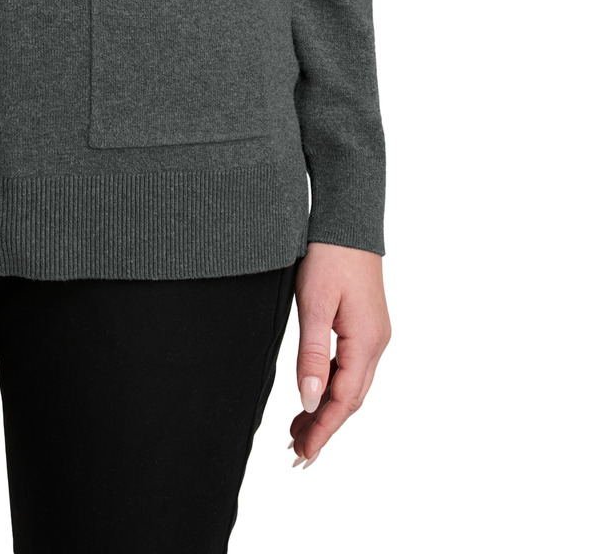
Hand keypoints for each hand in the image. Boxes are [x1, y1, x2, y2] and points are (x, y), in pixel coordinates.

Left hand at [288, 242, 389, 467]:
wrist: (348, 218)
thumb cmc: (330, 254)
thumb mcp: (315, 303)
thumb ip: (312, 354)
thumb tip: (308, 402)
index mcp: (367, 341)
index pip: (344, 400)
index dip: (322, 430)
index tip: (303, 455)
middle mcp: (376, 343)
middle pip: (351, 399)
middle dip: (324, 427)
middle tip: (296, 453)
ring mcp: (374, 334)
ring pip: (351, 385)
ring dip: (327, 410)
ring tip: (299, 433)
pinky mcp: (365, 325)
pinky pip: (350, 368)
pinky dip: (332, 387)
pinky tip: (315, 394)